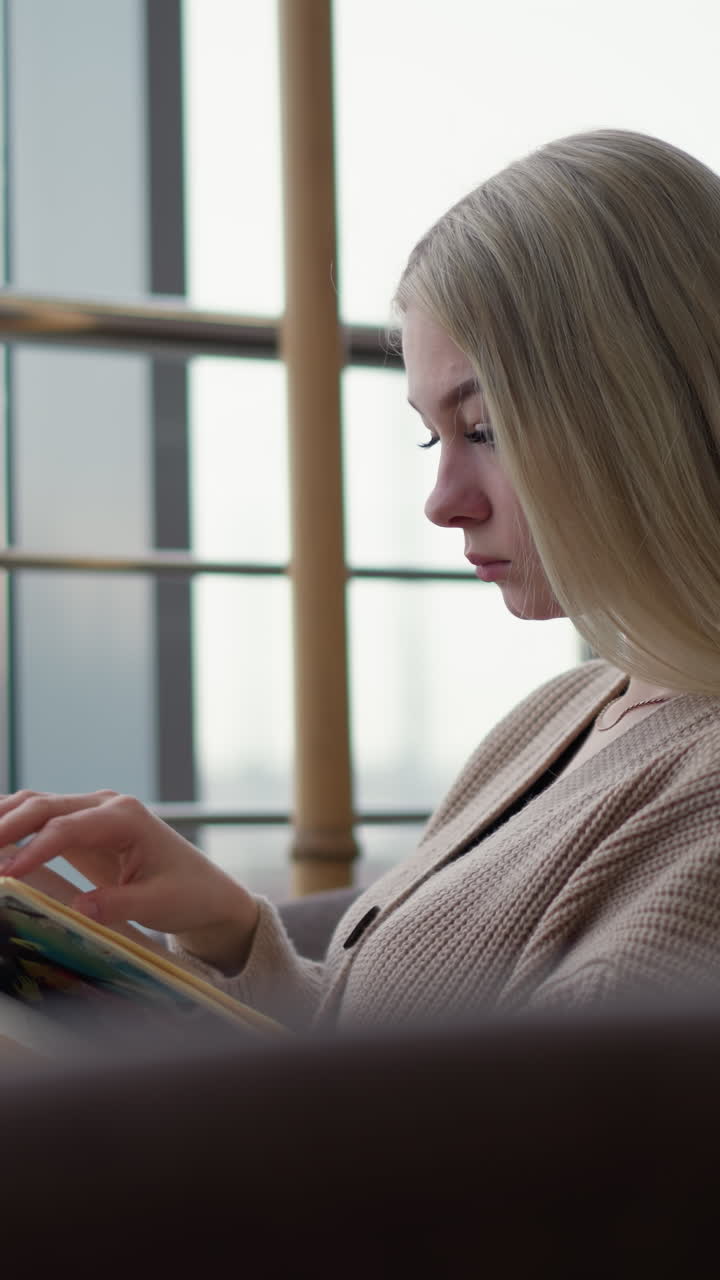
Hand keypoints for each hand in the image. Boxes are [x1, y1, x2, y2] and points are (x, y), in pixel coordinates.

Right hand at [0, 790, 258, 972]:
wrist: (206, 891)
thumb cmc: (188, 894)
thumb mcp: (158, 904)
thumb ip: (118, 904)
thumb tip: (78, 908)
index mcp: (126, 818)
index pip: (67, 828)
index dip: (33, 849)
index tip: (7, 875)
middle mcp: (107, 806)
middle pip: (43, 806)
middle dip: (5, 826)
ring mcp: (94, 813)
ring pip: (36, 805)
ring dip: (4, 819)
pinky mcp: (83, 827)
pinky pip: (41, 819)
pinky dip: (13, 823)